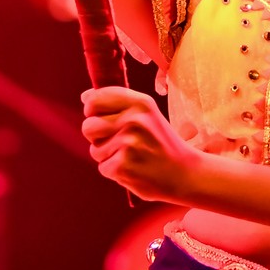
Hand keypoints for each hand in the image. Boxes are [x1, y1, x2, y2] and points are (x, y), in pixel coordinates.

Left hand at [81, 86, 201, 201]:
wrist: (185, 173)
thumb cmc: (160, 142)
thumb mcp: (145, 114)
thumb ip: (115, 103)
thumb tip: (85, 96)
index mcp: (140, 102)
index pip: (94, 100)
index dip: (93, 112)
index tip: (106, 119)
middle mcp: (134, 120)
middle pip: (88, 126)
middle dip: (98, 137)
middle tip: (122, 143)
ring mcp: (128, 143)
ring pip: (95, 149)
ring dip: (108, 156)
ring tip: (132, 156)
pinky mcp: (123, 166)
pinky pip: (103, 168)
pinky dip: (115, 172)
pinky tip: (135, 169)